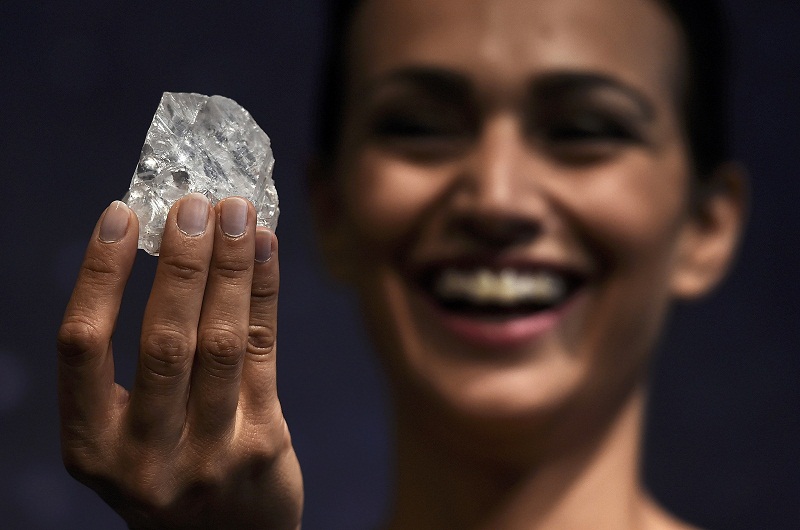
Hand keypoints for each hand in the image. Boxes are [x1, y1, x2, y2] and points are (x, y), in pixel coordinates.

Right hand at [57, 194, 301, 528]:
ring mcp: (209, 454)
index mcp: (92, 446)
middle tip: (194, 204)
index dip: (100, 274)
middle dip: (181, 264)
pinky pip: (262, 351)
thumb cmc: (170, 469)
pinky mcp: (262, 444)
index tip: (121, 214)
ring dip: (230, 268)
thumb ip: (142, 361)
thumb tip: (171, 248)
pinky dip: (263, 293)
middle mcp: (144, 456)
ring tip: (238, 213)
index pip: (83, 347)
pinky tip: (265, 250)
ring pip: (220, 342)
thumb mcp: (133, 433)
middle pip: (162, 340)